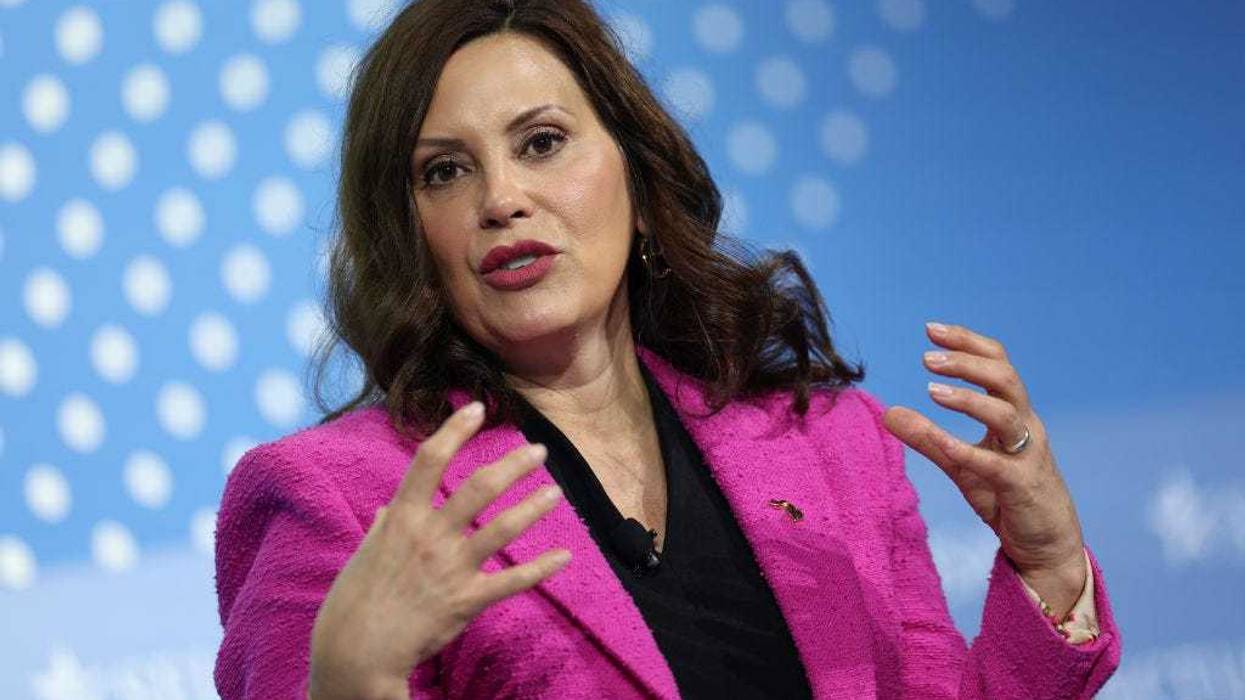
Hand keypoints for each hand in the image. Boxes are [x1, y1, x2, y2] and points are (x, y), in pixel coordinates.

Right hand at [308, 401, 570, 699]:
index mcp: (402, 518)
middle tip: (539, 450)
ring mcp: (451, 568)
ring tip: (554, 492)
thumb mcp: (364, 555)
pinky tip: (565, 556)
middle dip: (513, 465)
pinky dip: (542, 568)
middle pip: (480, 488)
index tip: (476, 408)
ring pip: (502, 528)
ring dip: (533, 507)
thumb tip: (390, 510)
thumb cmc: (353, 602)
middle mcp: (430, 536)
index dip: (455, 430)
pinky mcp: (466, 601)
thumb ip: (383, 528)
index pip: (430, 460)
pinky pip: (512, 582)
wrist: (355, 652)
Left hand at [881, 322, 1086, 616]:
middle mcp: (1026, 428)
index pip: (998, 364)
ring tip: (931, 389)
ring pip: (1006, 414)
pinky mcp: (1022, 487)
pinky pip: (996, 464)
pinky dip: (966, 450)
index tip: (931, 329)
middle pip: (1005, 379)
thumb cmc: (1007, 498)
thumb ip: (927, 438)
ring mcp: (1027, 456)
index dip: (968, 343)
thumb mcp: (961, 464)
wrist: (1047, 546)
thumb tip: (888, 412)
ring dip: (968, 399)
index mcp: (1014, 415)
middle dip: (967, 362)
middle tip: (926, 357)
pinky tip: (940, 441)